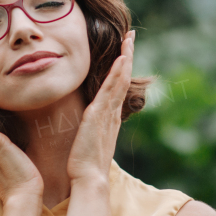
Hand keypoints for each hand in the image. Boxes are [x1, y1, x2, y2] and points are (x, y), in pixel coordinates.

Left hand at [66, 30, 133, 184]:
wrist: (88, 179)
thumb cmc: (84, 164)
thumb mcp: (88, 141)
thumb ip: (90, 130)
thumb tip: (86, 125)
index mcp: (110, 118)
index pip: (118, 87)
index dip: (122, 68)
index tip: (124, 52)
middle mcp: (112, 113)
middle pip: (123, 78)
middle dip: (127, 55)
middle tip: (131, 36)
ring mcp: (108, 113)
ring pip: (120, 79)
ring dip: (125, 57)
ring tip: (129, 39)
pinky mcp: (99, 116)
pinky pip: (111, 90)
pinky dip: (118, 73)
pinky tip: (122, 59)